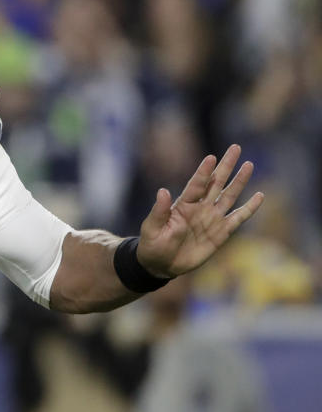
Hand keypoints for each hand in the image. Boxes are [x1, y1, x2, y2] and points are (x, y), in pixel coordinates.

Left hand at [136, 144, 263, 277]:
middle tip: (235, 147)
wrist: (162, 264)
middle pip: (216, 183)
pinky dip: (249, 208)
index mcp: (183, 204)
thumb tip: (162, 190)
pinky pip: (238, 218)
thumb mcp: (152, 228)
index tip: (211, 157)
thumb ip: (159, 210)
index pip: (196, 184)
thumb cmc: (153, 244)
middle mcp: (200, 207)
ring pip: (229, 196)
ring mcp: (212, 219)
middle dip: (225, 166)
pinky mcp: (221, 233)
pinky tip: (260, 196)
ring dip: (239, 181)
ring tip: (248, 165)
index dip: (203, 172)